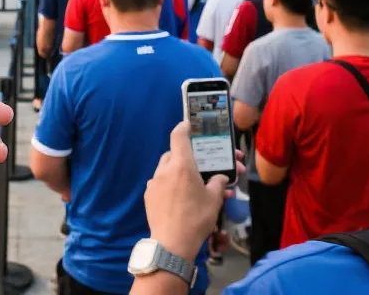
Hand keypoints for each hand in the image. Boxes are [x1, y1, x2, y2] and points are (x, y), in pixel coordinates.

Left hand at [143, 121, 242, 261]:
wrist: (172, 244)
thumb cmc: (196, 218)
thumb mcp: (214, 200)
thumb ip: (218, 183)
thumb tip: (220, 177)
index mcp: (181, 165)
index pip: (179, 135)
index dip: (184, 127)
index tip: (190, 125)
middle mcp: (164, 169)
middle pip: (175, 153)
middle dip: (189, 157)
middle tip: (203, 168)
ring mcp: (154, 183)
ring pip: (167, 169)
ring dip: (179, 172)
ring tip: (194, 185)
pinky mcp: (149, 196)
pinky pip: (161, 183)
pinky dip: (170, 184)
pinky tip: (181, 197)